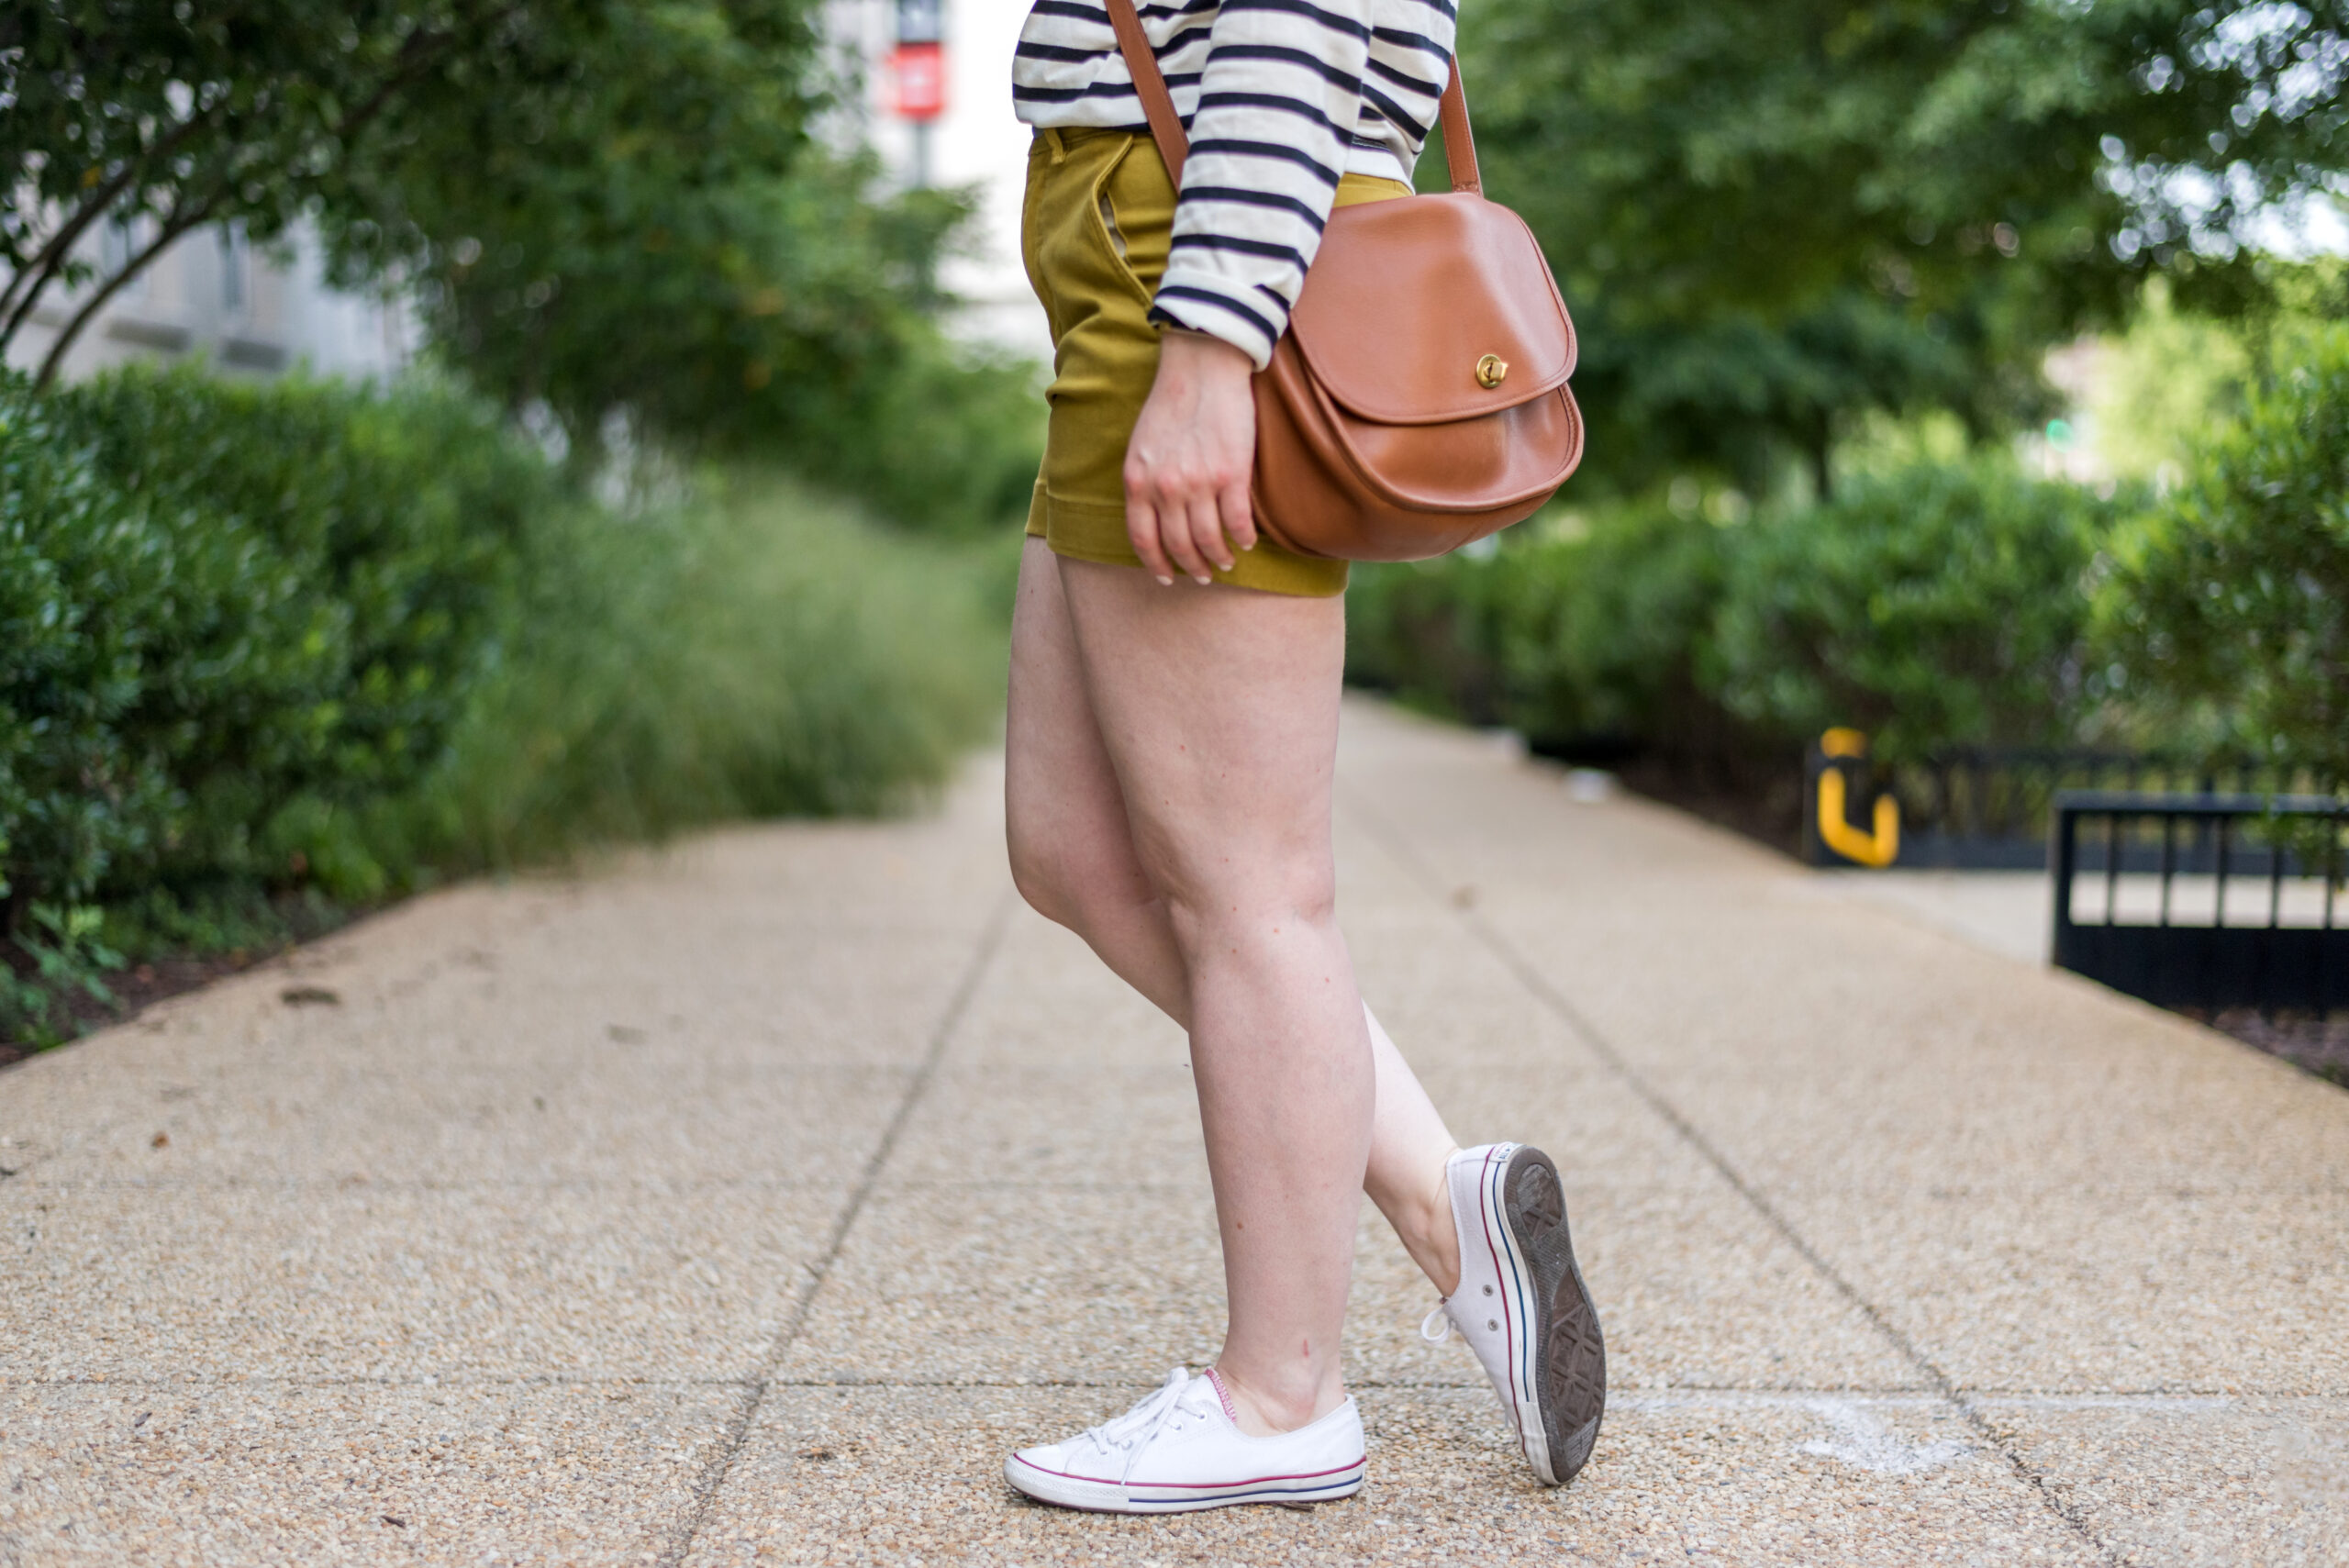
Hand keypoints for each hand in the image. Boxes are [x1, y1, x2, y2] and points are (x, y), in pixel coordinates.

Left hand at [1123, 328, 1257, 584]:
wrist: (1202, 366)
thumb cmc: (1171, 402)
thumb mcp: (1141, 446)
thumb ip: (1144, 481)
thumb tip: (1154, 516)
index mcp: (1138, 481)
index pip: (1143, 539)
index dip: (1155, 564)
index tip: (1166, 578)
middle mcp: (1166, 488)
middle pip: (1178, 545)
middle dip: (1192, 567)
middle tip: (1202, 575)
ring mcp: (1199, 483)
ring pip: (1209, 540)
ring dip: (1218, 558)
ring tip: (1226, 562)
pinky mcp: (1232, 474)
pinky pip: (1238, 522)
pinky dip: (1243, 538)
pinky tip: (1246, 542)